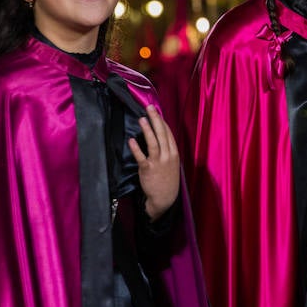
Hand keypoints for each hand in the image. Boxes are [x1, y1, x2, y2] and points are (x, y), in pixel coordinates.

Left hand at [129, 105, 179, 220]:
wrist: (165, 198)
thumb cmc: (168, 180)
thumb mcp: (172, 165)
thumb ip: (167, 152)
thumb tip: (160, 138)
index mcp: (174, 154)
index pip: (169, 134)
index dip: (162, 122)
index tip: (157, 112)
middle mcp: (167, 156)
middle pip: (162, 135)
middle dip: (156, 120)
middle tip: (150, 108)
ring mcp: (158, 162)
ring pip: (153, 143)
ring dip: (148, 130)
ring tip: (142, 119)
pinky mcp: (148, 169)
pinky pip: (141, 157)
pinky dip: (136, 148)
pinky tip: (132, 140)